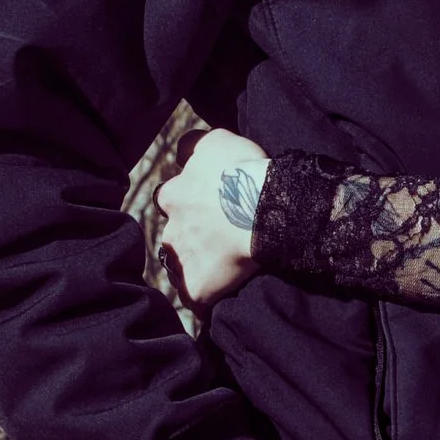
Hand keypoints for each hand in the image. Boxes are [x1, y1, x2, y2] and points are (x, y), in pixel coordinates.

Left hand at [155, 126, 273, 309]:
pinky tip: (219, 294)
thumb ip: (197, 144)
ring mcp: (183, 260)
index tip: (207, 202)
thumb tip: (188, 149)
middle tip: (217, 236)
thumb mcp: (218, 140)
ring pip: (180, 266)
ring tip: (220, 266)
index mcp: (174, 195)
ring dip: (193, 265)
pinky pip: (195, 299)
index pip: (171, 196)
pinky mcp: (197, 288)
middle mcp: (172, 227)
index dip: (188, 199)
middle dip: (189, 236)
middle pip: (174, 234)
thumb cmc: (245, 172)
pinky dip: (204, 298)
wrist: (268, 209)